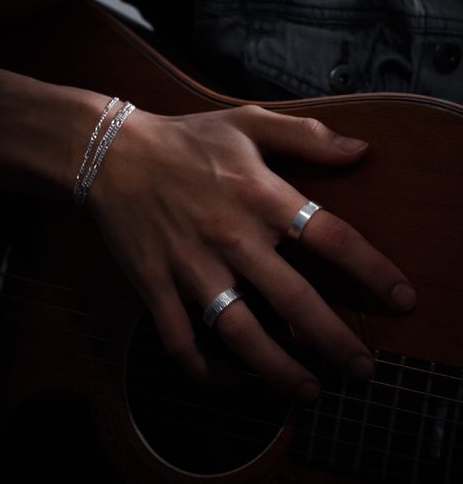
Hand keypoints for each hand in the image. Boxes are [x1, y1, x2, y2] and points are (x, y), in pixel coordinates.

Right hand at [88, 105, 415, 400]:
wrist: (113, 154)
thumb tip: (361, 150)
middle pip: (294, 300)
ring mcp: (191, 265)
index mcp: (260, 195)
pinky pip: (180, 341)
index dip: (372, 270)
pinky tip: (231, 379)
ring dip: (278, 371)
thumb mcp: (249, 123)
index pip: (330, 237)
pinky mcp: (155, 285)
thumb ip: (307, 136)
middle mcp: (231, 236)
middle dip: (335, 341)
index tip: (401, 298)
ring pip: (239, 334)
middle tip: (363, 369)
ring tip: (308, 390)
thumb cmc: (187, 139)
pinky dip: (206, 370)